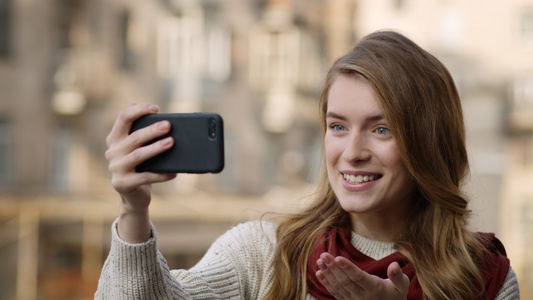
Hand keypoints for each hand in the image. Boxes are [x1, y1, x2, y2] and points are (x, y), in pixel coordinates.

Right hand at [105, 103, 176, 242]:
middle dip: (152, 130)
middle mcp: (112, 152)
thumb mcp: (138, 147)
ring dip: (156, 148)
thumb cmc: (140, 167)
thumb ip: (139, 129)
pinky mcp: (122, 184)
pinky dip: (160, 175)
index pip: (123, 118)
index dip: (138, 110)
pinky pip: (144, 177)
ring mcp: (115, 169)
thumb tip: (148, 108)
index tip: (156, 108)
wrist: (134, 196)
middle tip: (168, 126)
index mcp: (115, 139)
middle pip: (133, 137)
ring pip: (138, 155)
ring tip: (171, 143)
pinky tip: (173, 173)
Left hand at [316, 252, 408, 299]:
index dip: (348, 268)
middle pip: (345, 281)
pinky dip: (327, 283)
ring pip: (338, 287)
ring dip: (328, 273)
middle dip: (333, 267)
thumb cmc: (395, 294)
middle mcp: (362, 296)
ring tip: (320, 261)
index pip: (359, 277)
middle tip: (324, 254)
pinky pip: (336, 293)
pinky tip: (319, 273)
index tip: (338, 258)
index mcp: (375, 289)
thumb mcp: (401, 285)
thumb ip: (398, 276)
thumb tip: (395, 265)